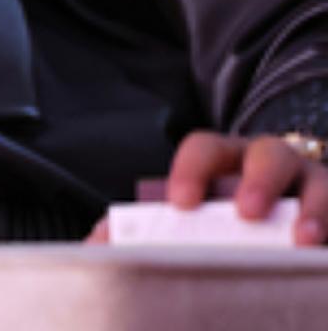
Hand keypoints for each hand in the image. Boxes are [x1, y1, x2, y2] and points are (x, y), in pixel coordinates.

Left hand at [90, 131, 327, 245]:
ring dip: (315, 207)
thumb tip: (98, 249)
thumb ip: (139, 230)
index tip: (181, 203)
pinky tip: (326, 256)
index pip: (204, 148)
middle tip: (248, 213)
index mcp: (224, 160)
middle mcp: (270, 163)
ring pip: (319, 181)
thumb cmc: (221, 216)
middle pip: (269, 154)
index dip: (191, 170)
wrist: (280, 213)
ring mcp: (312, 184)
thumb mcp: (186, 215)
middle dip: (259, 180)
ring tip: (303, 239)